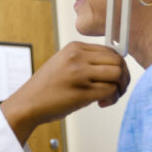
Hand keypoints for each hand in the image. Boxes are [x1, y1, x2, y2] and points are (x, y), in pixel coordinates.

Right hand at [0, 41, 129, 144]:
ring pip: (117, 74)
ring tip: (110, 96)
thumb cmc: (45, 88)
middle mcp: (77, 57)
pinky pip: (110, 91)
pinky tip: (102, 103)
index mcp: (74, 47)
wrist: (27, 104)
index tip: (115, 76)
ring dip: (120, 88)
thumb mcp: (63, 64)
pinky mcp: (82, 92)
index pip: (109, 50)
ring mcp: (79, 74)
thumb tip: (112, 68)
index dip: (118, 65)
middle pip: (117, 61)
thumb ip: (85, 61)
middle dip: (123, 76)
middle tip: (118, 88)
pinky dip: (112, 98)